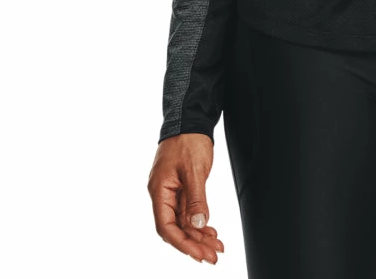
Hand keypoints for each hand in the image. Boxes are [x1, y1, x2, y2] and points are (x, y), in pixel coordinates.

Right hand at [148, 133, 224, 263]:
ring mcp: (172, 192)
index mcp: (159, 191)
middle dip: (194, 243)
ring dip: (199, 235)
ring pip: (183, 221)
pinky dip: (200, 222)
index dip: (182, 243)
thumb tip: (197, 225)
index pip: (166, 226)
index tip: (199, 254)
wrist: (190, 119)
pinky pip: (188, 211)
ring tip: (216, 246)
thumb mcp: (194, 170)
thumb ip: (195, 199)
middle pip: (175, 228)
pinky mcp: (182, 188)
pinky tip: (211, 231)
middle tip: (213, 255)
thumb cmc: (188, 140)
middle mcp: (163, 194)